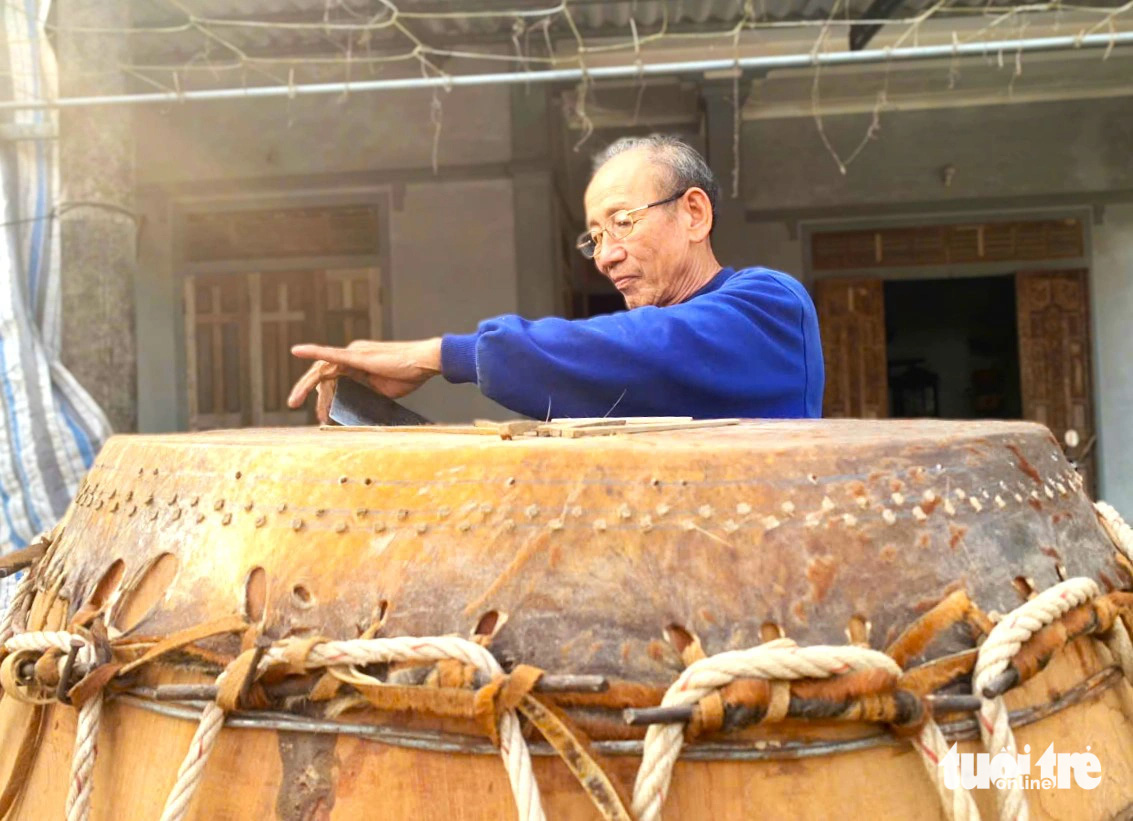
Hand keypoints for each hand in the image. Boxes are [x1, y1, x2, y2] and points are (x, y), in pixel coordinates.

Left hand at [288, 338, 442, 422]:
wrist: (424, 363)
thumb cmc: (408, 375)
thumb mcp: (380, 390)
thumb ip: (364, 393)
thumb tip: (351, 406)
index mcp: (356, 362)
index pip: (330, 377)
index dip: (320, 395)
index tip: (319, 413)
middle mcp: (351, 353)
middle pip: (321, 374)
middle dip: (306, 391)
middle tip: (294, 405)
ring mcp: (354, 353)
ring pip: (322, 369)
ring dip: (305, 385)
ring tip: (294, 401)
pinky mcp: (358, 355)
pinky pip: (331, 354)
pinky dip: (313, 351)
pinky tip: (297, 350)